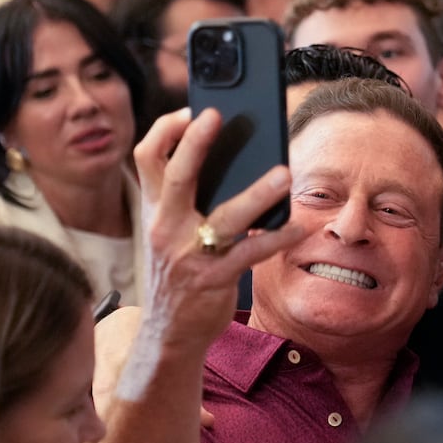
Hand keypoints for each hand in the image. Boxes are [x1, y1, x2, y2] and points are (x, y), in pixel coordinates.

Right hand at [130, 108, 305, 363]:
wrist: (168, 333)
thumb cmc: (179, 272)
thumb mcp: (170, 232)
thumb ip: (190, 200)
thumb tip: (237, 160)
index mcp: (154, 210)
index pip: (145, 157)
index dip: (165, 129)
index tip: (191, 110)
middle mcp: (165, 227)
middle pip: (175, 175)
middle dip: (194, 143)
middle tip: (217, 115)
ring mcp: (188, 254)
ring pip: (225, 216)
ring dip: (257, 193)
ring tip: (284, 174)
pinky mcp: (213, 279)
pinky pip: (251, 253)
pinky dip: (277, 238)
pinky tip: (297, 226)